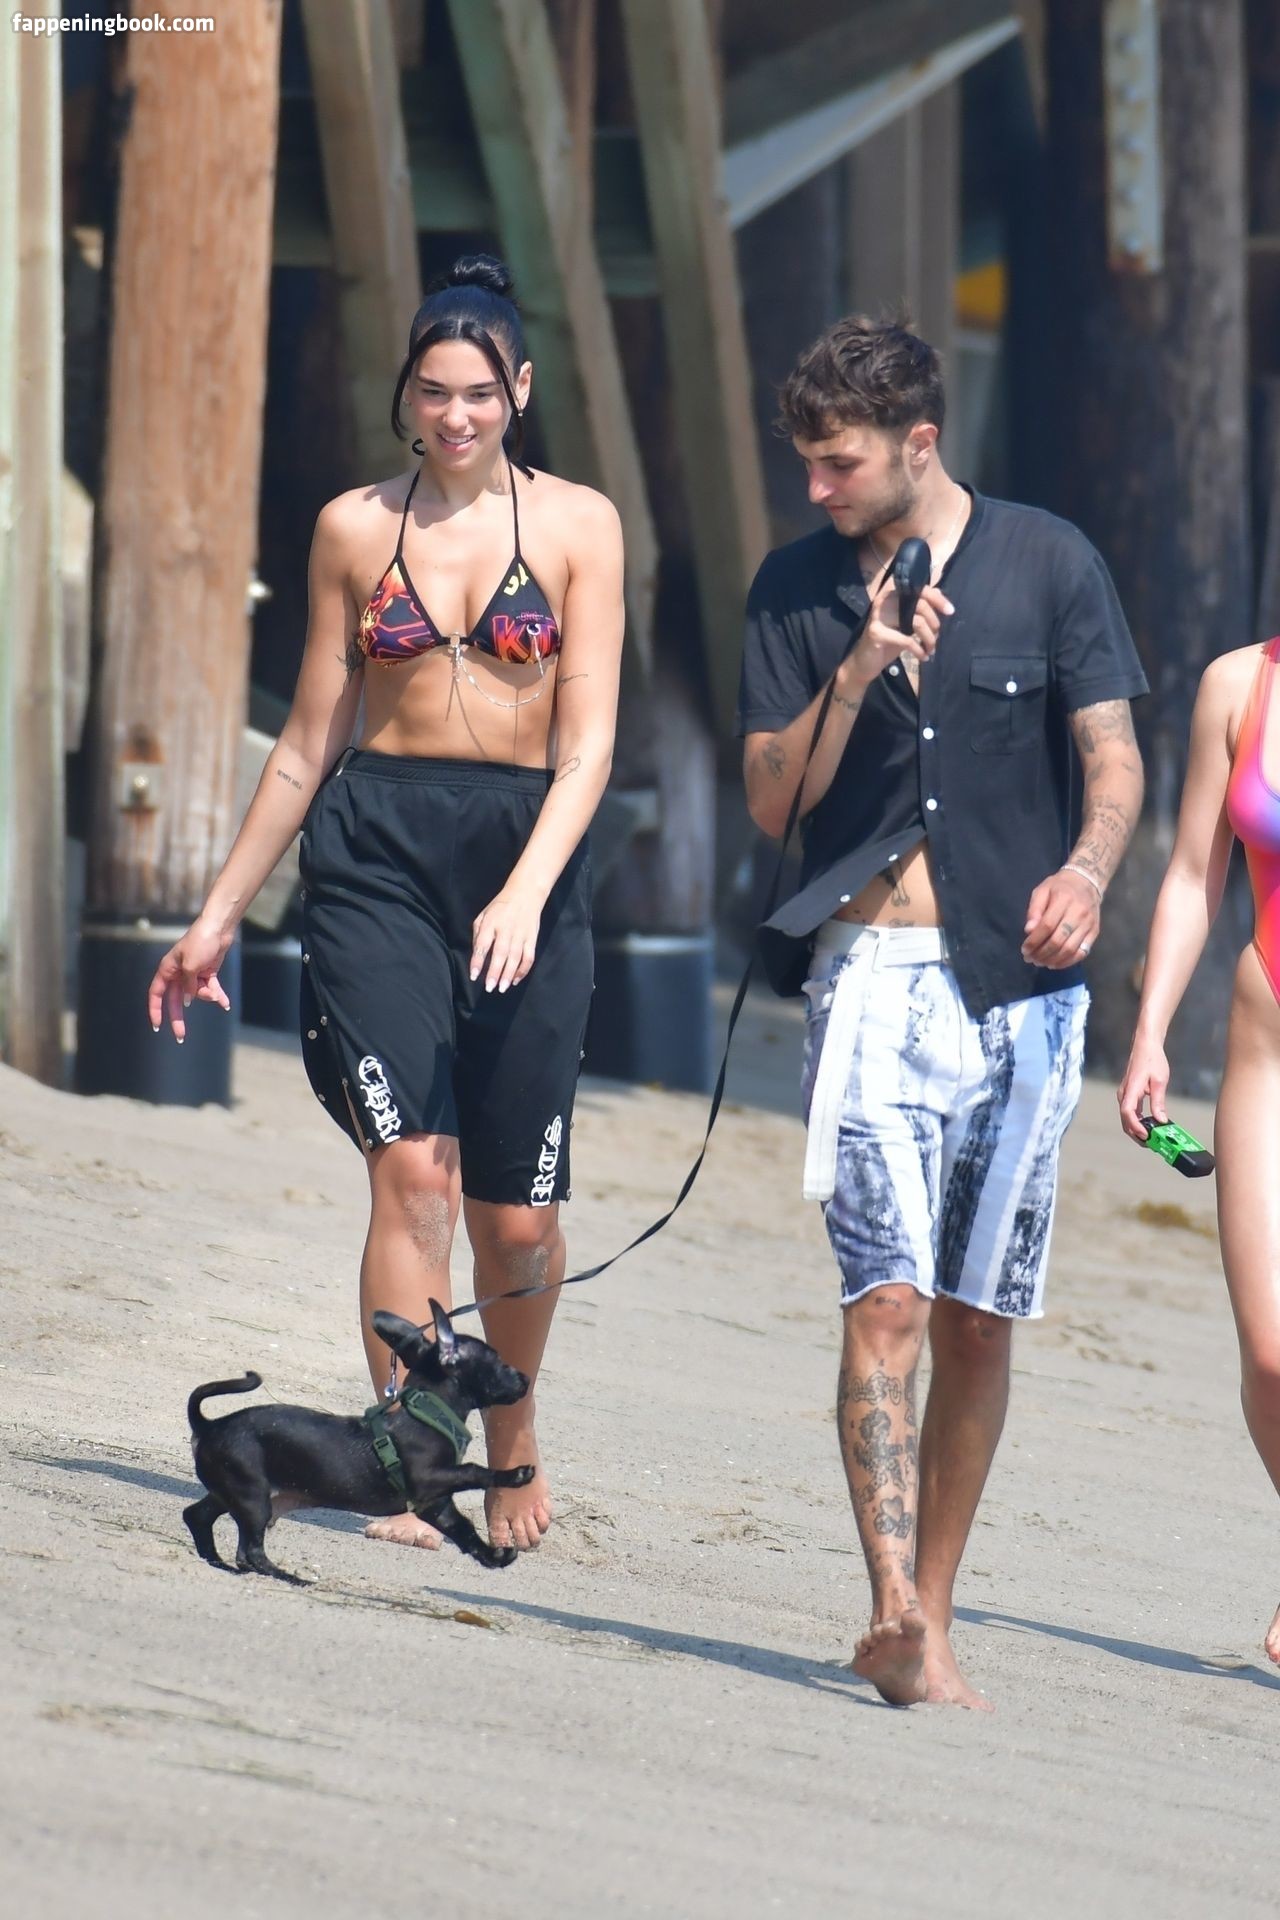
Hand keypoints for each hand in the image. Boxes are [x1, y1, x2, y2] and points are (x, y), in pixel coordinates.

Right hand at [146, 917, 233, 1041]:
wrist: (219, 929)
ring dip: (207, 995)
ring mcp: (193, 974)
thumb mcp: (191, 966)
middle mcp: (178, 973)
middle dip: (179, 1018)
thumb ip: (188, 985)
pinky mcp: (207, 973)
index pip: (156, 993)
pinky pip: (211, 989)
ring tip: (215, 992)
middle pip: (176, 1000)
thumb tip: (189, 1000)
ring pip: (196, 995)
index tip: (157, 1026)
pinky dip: (218, 995)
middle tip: (181, 1037)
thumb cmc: (201, 942)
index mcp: (167, 969)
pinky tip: (225, 1005)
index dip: (155, 1010)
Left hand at [470, 887, 543, 992]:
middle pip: (501, 953)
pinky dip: (523, 970)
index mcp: (491, 923)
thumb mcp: (484, 914)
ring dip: (509, 974)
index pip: (483, 944)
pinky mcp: (532, 938)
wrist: (526, 893)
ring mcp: (521, 934)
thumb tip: (477, 954)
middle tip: (490, 987)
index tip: (474, 976)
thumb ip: (478, 934)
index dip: (478, 961)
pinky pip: (529, 957)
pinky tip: (515, 979)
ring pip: (515, 958)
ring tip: (502, 988)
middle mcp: (506, 929)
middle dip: (495, 972)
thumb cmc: (501, 906)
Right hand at [849, 574, 953, 686]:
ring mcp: (879, 617)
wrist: (864, 663)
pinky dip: (919, 650)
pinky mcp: (877, 633)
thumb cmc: (887, 642)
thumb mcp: (905, 623)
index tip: (950, 611)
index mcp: (891, 595)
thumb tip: (940, 593)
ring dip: (929, 639)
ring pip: (916, 622)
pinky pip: (906, 640)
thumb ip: (919, 609)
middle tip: (936, 637)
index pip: (919, 590)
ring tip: (931, 649)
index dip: (937, 600)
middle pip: (920, 605)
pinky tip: (923, 657)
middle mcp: (884, 601)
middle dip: (934, 623)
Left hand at [1021, 869, 1100, 968]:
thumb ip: (1034, 910)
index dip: (1034, 941)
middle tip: (1030, 958)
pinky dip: (1067, 962)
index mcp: (1063, 900)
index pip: (1047, 925)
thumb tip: (1029, 930)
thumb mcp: (1042, 890)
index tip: (1024, 950)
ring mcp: (1088, 924)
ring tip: (1040, 962)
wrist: (1087, 882)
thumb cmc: (1060, 887)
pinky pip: (1082, 952)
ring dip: (1053, 960)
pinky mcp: (1095, 932)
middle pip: (1058, 940)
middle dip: (1041, 953)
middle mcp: (1078, 913)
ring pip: (1070, 949)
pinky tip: (1055, 964)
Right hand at [1117, 1032, 1169, 1141]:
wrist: (1145, 1045)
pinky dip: (1137, 1122)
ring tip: (1152, 1138)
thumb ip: (1158, 1102)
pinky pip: (1130, 1112)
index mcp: (1131, 1089)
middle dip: (1136, 1134)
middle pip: (1125, 1120)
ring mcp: (1125, 1094)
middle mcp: (1124, 1094)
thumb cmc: (1152, 1059)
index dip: (1136, 1126)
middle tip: (1152, 1144)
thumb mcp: (1159, 1081)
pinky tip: (1148, 1127)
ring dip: (1136, 1130)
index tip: (1146, 1136)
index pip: (1127, 1112)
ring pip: (1126, 1118)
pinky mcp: (1129, 1094)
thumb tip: (1161, 1120)